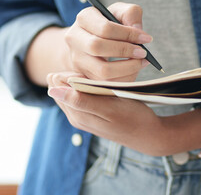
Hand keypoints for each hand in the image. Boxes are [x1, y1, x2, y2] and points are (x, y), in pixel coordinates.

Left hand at [46, 72, 174, 155]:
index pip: (59, 87)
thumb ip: (81, 100)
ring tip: (96, 72)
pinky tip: (97, 81)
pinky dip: (84, 86)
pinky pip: (79, 96)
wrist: (148, 134)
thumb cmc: (133, 118)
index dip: (68, 73)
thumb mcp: (109, 108)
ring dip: (78, 80)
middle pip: (62, 89)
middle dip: (71, 76)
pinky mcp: (89, 115)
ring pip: (70, 91)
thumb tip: (52, 90)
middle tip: (93, 66)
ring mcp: (82, 117)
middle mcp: (76, 117)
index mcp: (77, 115)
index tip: (87, 66)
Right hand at [63, 2, 151, 81]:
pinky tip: (132, 71)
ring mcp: (77, 60)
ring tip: (140, 62)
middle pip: (97, 47)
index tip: (146, 38)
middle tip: (143, 52)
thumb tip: (137, 30)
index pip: (105, 27)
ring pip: (102, 71)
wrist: (90, 42)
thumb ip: (131, 13)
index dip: (128, 34)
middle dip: (124, 51)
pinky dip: (123, 79)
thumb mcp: (119, 13)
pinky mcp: (83, 77)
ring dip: (127, 68)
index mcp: (83, 18)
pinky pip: (106, 84)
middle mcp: (74, 39)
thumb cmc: (108, 26)